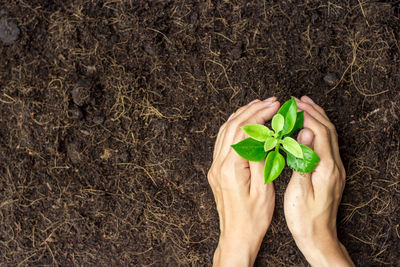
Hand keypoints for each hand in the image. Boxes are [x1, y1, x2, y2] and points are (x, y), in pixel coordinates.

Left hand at [208, 98, 279, 266]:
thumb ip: (262, 160)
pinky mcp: (217, 170)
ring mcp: (215, 167)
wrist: (236, 236)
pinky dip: (233, 128)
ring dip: (241, 116)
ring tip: (257, 104)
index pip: (244, 131)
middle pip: (232, 127)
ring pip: (225, 132)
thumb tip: (265, 135)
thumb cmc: (253, 218)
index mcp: (230, 168)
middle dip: (252, 110)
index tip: (275, 105)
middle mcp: (218, 164)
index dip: (260, 114)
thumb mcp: (264, 189)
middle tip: (269, 100)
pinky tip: (243, 122)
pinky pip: (222, 141)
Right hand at [284, 96, 353, 265]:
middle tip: (296, 99)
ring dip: (317, 118)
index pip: (318, 131)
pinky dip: (318, 130)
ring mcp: (334, 168)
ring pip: (329, 135)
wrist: (319, 237)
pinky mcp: (331, 172)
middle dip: (313, 111)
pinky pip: (327, 143)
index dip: (306, 115)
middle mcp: (334, 165)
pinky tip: (308, 129)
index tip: (291, 104)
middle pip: (327, 129)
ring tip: (304, 106)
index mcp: (326, 167)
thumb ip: (303, 159)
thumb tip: (306, 132)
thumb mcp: (299, 190)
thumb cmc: (304, 218)